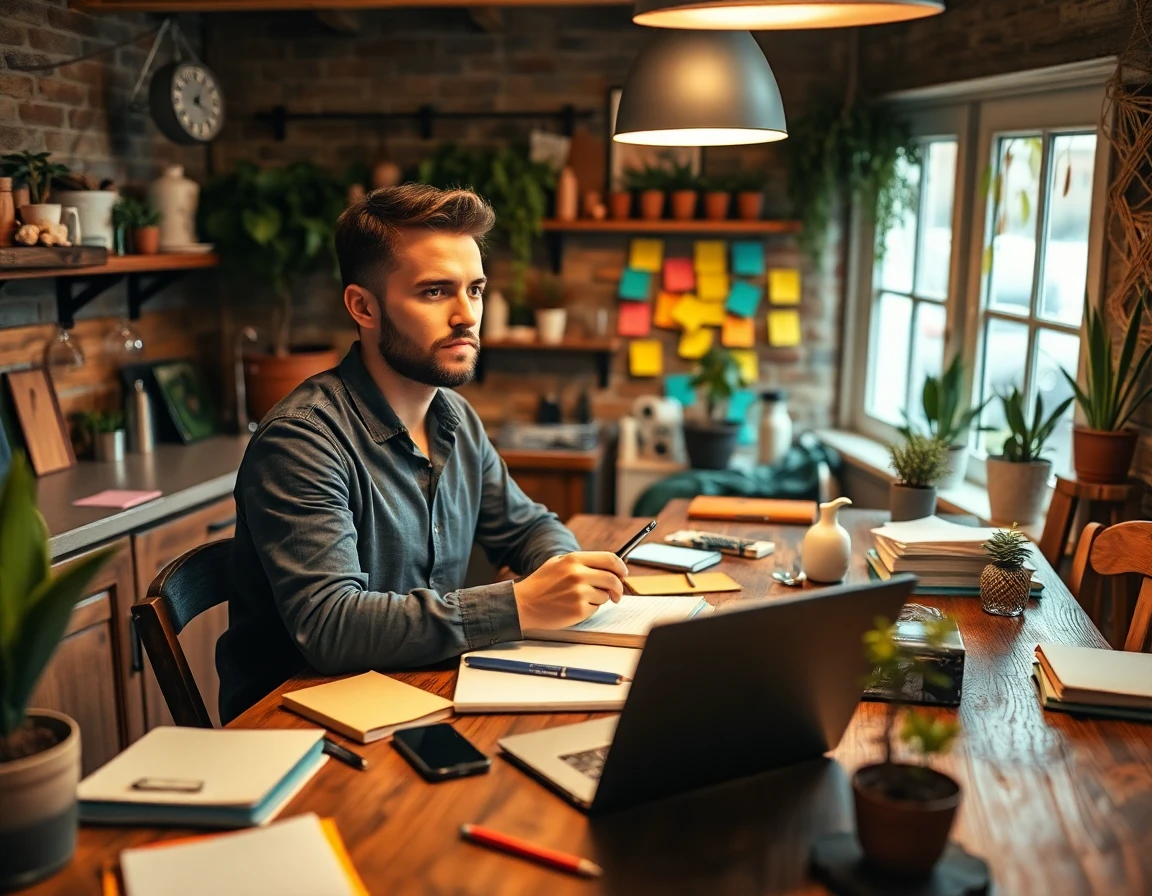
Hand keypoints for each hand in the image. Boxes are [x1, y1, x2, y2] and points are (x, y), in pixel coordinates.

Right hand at [512, 551, 627, 631]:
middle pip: (613, 579)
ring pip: (605, 595)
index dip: (620, 567)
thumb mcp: (558, 563)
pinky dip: (589, 609)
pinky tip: (574, 607)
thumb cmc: (541, 584)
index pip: (610, 559)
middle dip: (618, 588)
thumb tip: (609, 566)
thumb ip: (582, 562)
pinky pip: (596, 608)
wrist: (523, 604)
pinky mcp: (579, 609)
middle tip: (616, 594)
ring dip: (600, 599)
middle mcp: (578, 574)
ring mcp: (579, 592)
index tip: (623, 573)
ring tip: (581, 599)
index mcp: (574, 559)